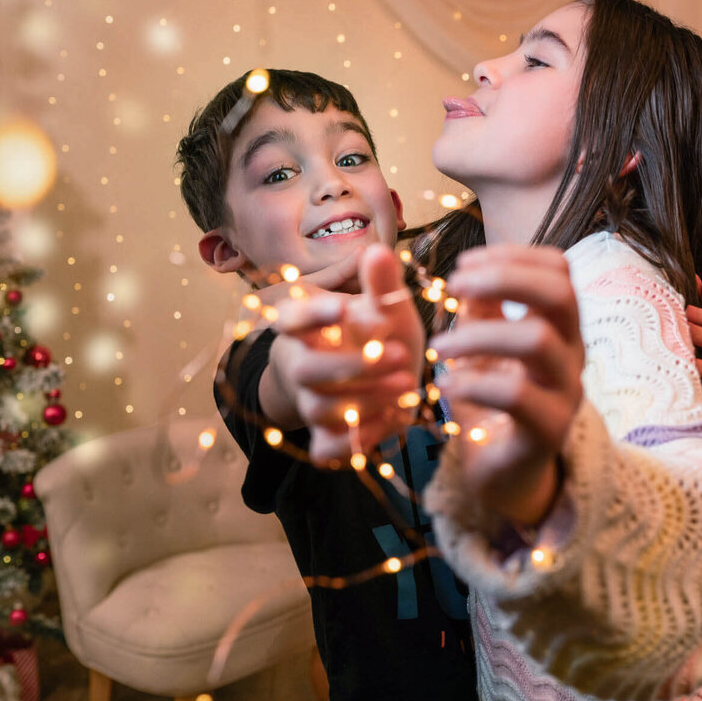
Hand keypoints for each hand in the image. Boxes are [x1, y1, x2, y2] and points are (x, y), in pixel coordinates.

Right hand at [264, 245, 424, 463]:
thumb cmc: (375, 335)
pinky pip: (329, 450)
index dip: (312, 313)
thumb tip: (378, 250)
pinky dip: (363, 438)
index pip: (292, 318)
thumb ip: (381, 284)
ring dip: (368, 400)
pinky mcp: (325, 439)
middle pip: (306, 370)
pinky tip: (398, 419)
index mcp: (305, 328)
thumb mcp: (384, 308)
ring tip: (409, 385)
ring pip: (321, 409)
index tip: (344, 306)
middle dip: (353, 365)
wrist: (377, 381)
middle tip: (401, 355)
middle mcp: (299, 367)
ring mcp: (309, 405)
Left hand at [429, 245, 583, 525]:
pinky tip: (447, 386)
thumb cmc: (493, 404)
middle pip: (561, 294)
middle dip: (504, 279)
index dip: (513, 255)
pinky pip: (517, 396)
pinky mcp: (549, 429)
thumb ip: (481, 313)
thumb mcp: (482, 350)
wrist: (506, 474)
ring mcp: (566, 391)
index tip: (463, 265)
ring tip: (439, 347)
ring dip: (478, 335)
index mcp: (559, 327)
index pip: (559, 268)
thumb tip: (467, 279)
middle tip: (453, 288)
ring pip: (536, 341)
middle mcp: (572, 353)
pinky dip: (474, 383)